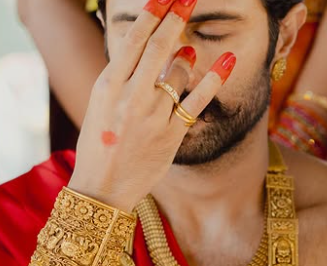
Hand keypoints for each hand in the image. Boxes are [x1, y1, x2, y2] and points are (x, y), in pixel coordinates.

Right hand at [68, 0, 236, 212]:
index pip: (134, 41)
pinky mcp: (171, 135)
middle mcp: (131, 97)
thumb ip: (120, 78)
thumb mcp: (99, 106)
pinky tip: (228, 62)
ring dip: (185, 57)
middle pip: (157, 48)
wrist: (101, 187)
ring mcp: (153, 116)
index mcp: (108, 86)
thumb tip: (141, 52)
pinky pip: (196, 103)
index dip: (152, 14)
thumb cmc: (97, 146)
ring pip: (177, 73)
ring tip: (186, 53)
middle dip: (174, 19)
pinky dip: (213, 81)